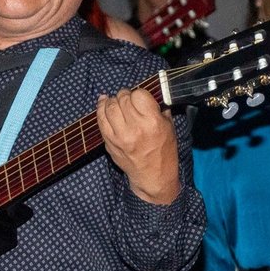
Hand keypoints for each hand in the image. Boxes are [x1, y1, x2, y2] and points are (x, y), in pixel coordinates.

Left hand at [97, 89, 180, 205]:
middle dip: (125, 95)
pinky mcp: (109, 141)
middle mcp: (135, 127)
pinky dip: (101, 108)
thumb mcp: (169, 127)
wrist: (153, 176)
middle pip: (123, 99)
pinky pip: (100, 120)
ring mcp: (119, 135)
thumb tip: (149, 95)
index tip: (140, 98)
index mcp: (152, 122)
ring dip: (113, 100)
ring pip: (110, 107)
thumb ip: (159, 109)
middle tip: (128, 99)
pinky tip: (104, 102)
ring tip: (117, 101)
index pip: (139, 94)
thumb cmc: (163, 151)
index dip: (139, 94)